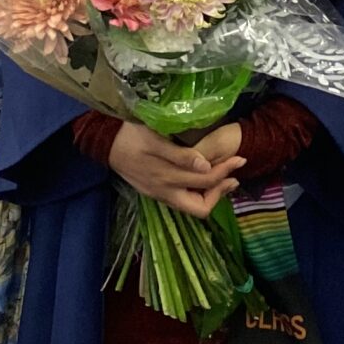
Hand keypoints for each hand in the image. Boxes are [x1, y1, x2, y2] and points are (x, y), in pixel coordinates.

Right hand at [108, 119, 245, 218]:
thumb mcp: (154, 139)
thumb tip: (207, 167)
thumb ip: (181, 155)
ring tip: (222, 177)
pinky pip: (181, 200)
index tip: (240, 159)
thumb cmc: (129, 135)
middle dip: (221, 192)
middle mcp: (164, 192)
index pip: (205, 181)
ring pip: (191, 206)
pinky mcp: (154, 192)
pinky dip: (196, 192)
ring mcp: (158, 194)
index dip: (226, 171)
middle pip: (200, 208)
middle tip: (233, 174)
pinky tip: (200, 178)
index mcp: (166, 178)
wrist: (103, 142)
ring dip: (209, 194)